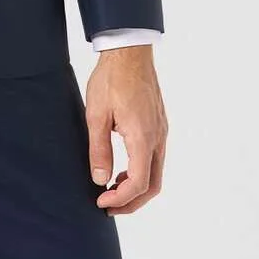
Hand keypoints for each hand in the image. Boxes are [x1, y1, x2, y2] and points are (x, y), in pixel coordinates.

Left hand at [85, 45, 167, 214]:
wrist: (129, 52)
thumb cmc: (111, 79)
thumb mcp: (96, 115)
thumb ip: (99, 150)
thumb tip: (100, 180)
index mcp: (143, 138)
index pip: (138, 183)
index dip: (120, 199)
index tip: (101, 202)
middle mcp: (158, 138)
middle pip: (152, 185)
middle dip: (132, 202)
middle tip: (108, 206)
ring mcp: (161, 131)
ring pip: (156, 172)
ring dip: (136, 186)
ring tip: (112, 187)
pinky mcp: (159, 124)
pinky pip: (155, 157)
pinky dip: (141, 170)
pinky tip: (122, 166)